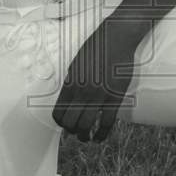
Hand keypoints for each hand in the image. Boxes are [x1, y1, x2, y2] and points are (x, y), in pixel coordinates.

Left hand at [52, 20, 136, 142]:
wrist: (117, 37)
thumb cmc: (97, 47)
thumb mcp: (76, 63)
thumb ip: (71, 81)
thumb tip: (67, 97)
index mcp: (70, 83)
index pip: (58, 112)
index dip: (60, 123)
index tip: (65, 125)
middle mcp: (82, 91)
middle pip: (70, 123)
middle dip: (71, 131)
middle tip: (76, 133)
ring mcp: (98, 95)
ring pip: (86, 126)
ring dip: (84, 136)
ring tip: (86, 138)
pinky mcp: (115, 97)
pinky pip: (106, 123)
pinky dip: (101, 134)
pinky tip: (99, 138)